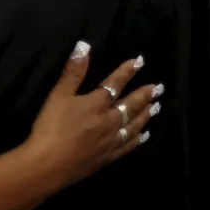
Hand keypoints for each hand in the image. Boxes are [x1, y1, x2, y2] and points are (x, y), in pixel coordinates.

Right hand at [25, 41, 161, 189]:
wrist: (50, 163)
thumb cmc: (51, 127)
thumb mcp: (58, 95)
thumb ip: (73, 72)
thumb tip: (84, 46)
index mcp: (96, 103)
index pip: (115, 83)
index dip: (126, 72)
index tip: (139, 62)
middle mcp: (109, 120)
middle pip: (130, 105)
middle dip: (145, 95)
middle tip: (159, 88)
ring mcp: (111, 140)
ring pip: (134, 125)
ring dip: (146, 115)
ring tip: (156, 107)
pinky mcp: (108, 157)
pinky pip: (128, 146)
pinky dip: (138, 139)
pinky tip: (144, 135)